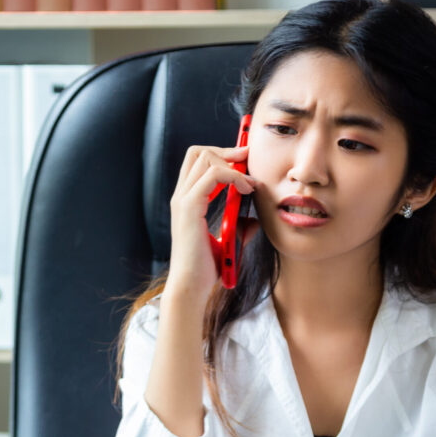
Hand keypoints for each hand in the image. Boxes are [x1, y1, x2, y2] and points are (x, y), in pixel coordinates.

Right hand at [167, 144, 256, 300]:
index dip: (221, 154)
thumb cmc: (205, 268)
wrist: (192, 286)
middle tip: (248, 158)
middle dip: (226, 150)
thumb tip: (254, 221)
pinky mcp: (189, 207)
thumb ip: (238, 228)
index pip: (198, 161)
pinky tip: (246, 189)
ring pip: (205, 157)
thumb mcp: (226, 242)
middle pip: (198, 151)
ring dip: (232, 163)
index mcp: (187, 201)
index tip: (245, 161)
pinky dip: (233, 176)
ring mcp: (183, 200)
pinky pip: (213, 174)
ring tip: (249, 181)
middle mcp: (181, 196)